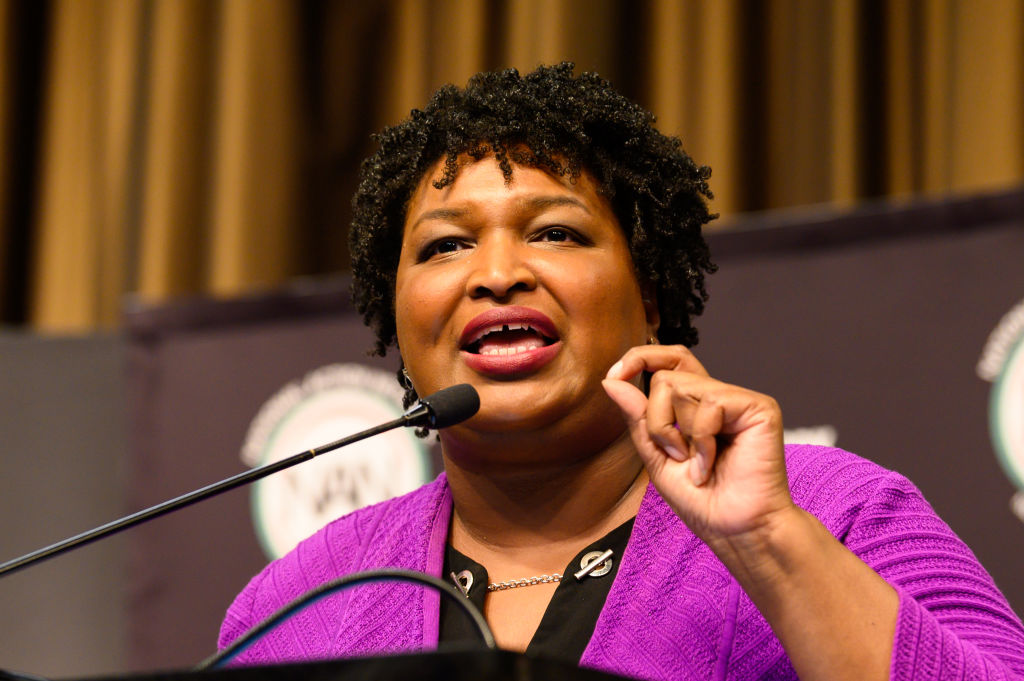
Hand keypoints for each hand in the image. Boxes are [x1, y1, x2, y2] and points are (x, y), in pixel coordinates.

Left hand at [603, 345, 794, 546]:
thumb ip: (637, 417)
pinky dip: (701, 441)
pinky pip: (709, 403)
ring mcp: (740, 400)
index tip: (615, 376)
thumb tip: (611, 381)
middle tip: (675, 455)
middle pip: (666, 376)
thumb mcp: (656, 457)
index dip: (640, 358)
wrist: (735, 531)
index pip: (670, 360)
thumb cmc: (702, 501)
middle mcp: (719, 396)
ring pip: (679, 387)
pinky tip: (712, 464)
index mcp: (697, 405)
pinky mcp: (759, 407)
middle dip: (656, 420)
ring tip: (698, 465)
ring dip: (677, 434)